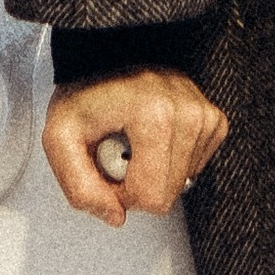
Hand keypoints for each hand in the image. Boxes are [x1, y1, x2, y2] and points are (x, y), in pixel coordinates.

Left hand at [44, 70, 229, 227]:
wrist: (107, 58)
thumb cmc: (85, 93)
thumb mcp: (60, 138)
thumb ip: (79, 187)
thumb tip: (115, 216)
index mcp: (154, 115)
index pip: (151, 197)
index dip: (121, 194)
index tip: (106, 164)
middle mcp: (187, 112)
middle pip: (169, 195)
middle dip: (138, 184)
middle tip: (118, 152)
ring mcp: (204, 114)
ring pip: (183, 183)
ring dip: (154, 171)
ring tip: (134, 140)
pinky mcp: (213, 120)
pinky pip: (195, 166)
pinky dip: (172, 159)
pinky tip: (153, 137)